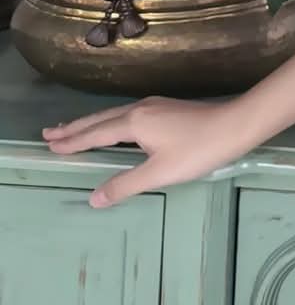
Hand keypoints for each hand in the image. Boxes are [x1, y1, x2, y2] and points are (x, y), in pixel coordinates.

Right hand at [40, 96, 252, 208]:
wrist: (235, 125)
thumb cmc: (197, 150)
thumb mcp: (159, 173)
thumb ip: (125, 185)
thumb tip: (94, 198)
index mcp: (134, 122)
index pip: (96, 134)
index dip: (73, 141)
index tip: (50, 144)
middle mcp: (140, 109)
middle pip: (100, 119)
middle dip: (74, 128)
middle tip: (49, 133)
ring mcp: (154, 106)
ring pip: (114, 114)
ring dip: (91, 123)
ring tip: (72, 129)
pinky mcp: (166, 109)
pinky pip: (126, 114)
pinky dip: (109, 121)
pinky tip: (114, 126)